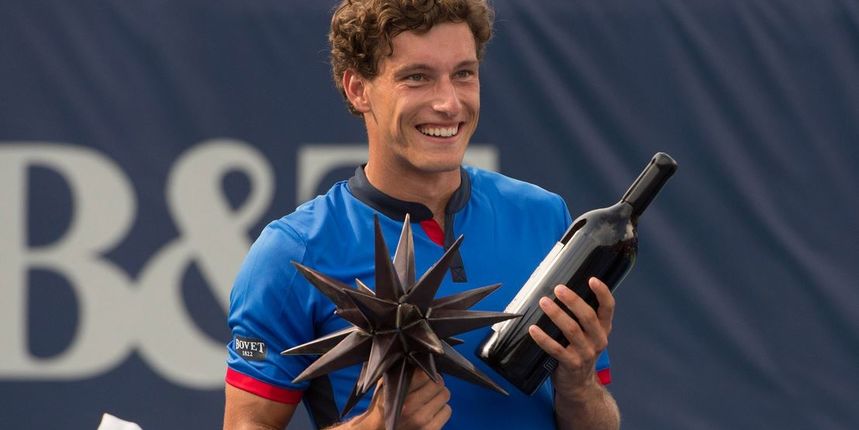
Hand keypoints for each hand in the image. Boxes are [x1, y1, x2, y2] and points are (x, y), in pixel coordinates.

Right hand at [352, 370, 450, 429]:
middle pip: (438, 383)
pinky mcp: (430, 429)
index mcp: (398, 393)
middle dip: (435, 381)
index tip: (423, 373)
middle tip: (428, 384)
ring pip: (445, 395)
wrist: (378, 429)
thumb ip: (398, 372)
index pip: (424, 373)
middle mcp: (411, 406)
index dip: (426, 370)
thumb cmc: (383, 405)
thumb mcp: (385, 385)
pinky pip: (447, 411)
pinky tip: (431, 409)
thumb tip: (416, 358)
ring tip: (429, 397)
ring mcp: (421, 419)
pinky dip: (442, 408)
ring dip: (438, 395)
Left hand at [528, 277, 614, 396]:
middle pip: (588, 316)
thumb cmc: (580, 352)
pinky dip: (543, 338)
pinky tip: (533, 329)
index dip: (602, 293)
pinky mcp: (571, 364)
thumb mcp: (588, 335)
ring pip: (571, 330)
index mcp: (603, 329)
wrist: (579, 386)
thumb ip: (581, 317)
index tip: (592, 279)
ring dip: (556, 314)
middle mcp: (598, 340)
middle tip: (558, 288)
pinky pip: (555, 349)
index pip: (608, 308)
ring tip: (544, 302)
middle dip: (573, 300)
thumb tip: (560, 290)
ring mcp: (585, 353)